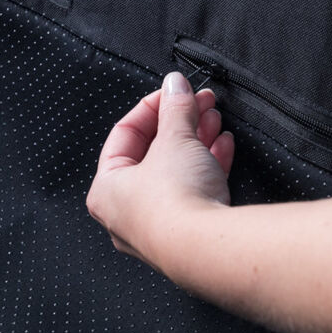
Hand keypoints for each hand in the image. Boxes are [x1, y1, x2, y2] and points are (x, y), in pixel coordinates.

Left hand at [86, 72, 235, 270]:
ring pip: (176, 173)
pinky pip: (195, 193)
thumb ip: (176, 107)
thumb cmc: (174, 199)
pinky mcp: (188, 235)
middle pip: (153, 154)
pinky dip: (208, 166)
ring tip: (215, 118)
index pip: (124, 135)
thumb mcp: (175, 138)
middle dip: (180, 123)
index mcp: (107, 190)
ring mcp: (158, 227)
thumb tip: (175, 83)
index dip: (152, 107)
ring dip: (197, 141)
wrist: (207, 249)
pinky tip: (224, 145)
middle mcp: (127, 213)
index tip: (174, 91)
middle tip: (200, 102)